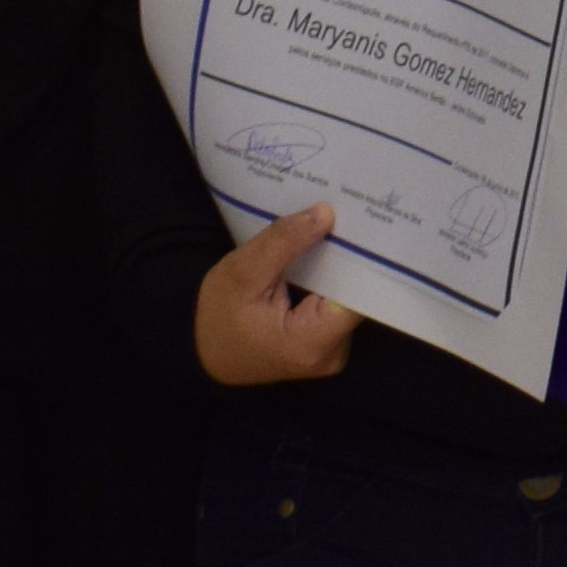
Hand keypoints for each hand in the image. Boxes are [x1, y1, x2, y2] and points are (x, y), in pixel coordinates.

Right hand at [193, 202, 360, 386]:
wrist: (203, 354)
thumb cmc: (218, 319)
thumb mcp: (241, 273)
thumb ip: (282, 244)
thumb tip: (325, 213)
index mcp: (312, 343)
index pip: (360, 294)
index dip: (362, 257)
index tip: (361, 221)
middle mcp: (333, 353)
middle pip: (358, 294)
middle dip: (352, 256)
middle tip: (350, 212)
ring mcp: (332, 350)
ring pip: (350, 297)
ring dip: (342, 266)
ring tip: (340, 227)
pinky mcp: (326, 342)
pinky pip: (339, 303)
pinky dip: (331, 279)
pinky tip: (326, 252)